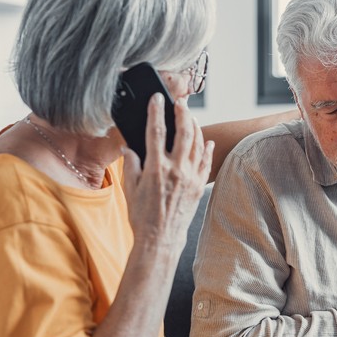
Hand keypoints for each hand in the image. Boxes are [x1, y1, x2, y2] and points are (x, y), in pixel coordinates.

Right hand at [122, 93, 213, 253]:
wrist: (160, 238)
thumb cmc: (142, 215)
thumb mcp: (129, 188)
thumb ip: (131, 165)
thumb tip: (130, 148)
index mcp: (155, 168)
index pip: (156, 132)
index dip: (156, 112)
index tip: (157, 98)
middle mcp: (175, 170)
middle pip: (183, 132)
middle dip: (182, 113)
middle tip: (180, 102)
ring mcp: (190, 177)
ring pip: (197, 144)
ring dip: (195, 127)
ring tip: (191, 118)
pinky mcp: (199, 186)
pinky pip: (206, 162)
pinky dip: (207, 150)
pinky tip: (207, 142)